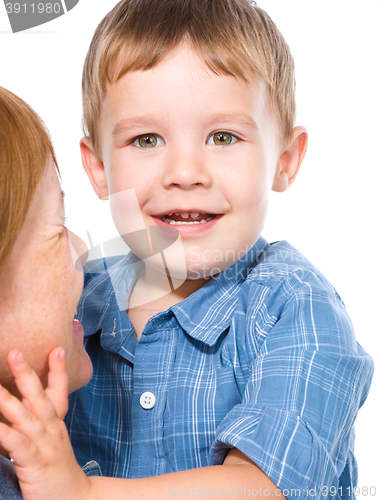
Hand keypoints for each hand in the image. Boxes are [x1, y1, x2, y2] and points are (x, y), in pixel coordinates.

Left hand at [0, 349, 90, 499]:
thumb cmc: (57, 475)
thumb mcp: (52, 447)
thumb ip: (39, 430)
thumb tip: (17, 415)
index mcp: (56, 425)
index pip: (59, 391)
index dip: (58, 370)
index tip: (56, 349)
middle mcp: (52, 429)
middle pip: (39, 395)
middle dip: (26, 372)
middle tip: (15, 351)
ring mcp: (44, 443)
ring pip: (23, 413)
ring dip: (6, 396)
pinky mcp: (34, 461)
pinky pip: (15, 442)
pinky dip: (2, 430)